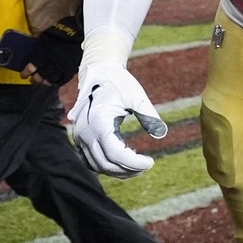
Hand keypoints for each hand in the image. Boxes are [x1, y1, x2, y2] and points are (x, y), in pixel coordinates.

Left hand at [24, 17, 83, 86]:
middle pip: (40, 77)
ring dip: (45, 82)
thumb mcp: (42, 40)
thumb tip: (29, 57)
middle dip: (35, 79)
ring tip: (43, 81)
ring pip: (50, 80)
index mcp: (42, 55)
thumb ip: (36, 51)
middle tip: (33, 80)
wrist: (71, 32)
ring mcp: (61, 67)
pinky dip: (58, 81)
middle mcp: (50, 63)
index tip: (24, 74)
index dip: (25, 73)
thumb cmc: (55, 33)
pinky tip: (55, 80)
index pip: (30, 69)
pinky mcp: (69, 68)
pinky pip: (63, 79)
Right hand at [67, 63, 168, 177]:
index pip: (115, 153)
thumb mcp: (137, 96)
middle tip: (146, 166)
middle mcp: (85, 132)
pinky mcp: (80, 137)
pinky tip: (123, 164)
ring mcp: (80, 136)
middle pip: (105, 163)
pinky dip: (106, 165)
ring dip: (117, 170)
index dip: (133, 163)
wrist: (99, 72)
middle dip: (127, 169)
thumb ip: (148, 115)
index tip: (150, 163)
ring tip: (137, 167)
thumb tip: (162, 133)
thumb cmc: (120, 82)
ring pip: (96, 165)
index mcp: (98, 121)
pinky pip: (91, 159)